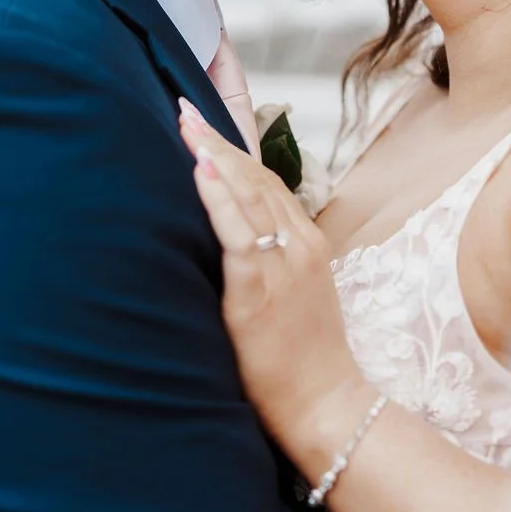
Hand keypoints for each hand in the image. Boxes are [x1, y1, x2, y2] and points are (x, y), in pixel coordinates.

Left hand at [179, 102, 367, 456]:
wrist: (326, 404)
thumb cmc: (303, 358)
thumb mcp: (296, 295)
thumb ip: (270, 260)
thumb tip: (233, 237)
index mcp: (307, 243)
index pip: (269, 179)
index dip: (237, 146)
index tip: (206, 120)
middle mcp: (299, 245)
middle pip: (255, 176)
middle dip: (217, 139)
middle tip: (184, 107)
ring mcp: (283, 266)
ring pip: (247, 195)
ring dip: (213, 155)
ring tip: (185, 125)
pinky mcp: (260, 291)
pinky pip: (238, 235)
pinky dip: (218, 200)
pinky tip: (200, 172)